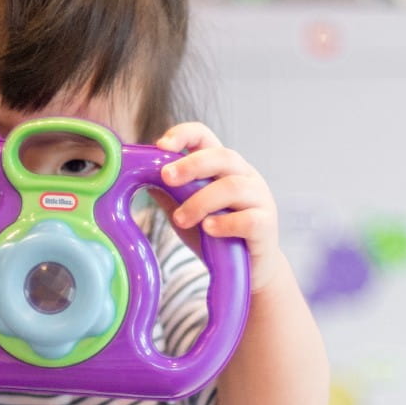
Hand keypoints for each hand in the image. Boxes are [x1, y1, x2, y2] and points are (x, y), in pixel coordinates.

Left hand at [155, 122, 287, 293]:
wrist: (248, 270)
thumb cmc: (215, 236)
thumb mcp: (185, 212)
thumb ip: (169, 194)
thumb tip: (138, 177)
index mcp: (223, 167)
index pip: (205, 137)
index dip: (184, 134)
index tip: (161, 145)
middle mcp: (245, 176)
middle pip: (223, 156)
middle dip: (191, 164)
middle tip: (166, 177)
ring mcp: (260, 199)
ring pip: (232, 187)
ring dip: (201, 202)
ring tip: (180, 219)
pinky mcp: (266, 225)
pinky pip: (248, 219)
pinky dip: (224, 223)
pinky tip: (208, 229)